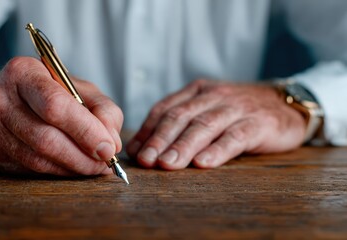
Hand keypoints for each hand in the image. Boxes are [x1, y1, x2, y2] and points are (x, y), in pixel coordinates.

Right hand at [0, 57, 122, 175]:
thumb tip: (112, 143)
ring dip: (73, 168)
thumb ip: (103, 109)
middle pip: (46, 138)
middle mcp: (1, 99)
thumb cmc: (47, 92)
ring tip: (95, 166)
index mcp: (23, 72)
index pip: (55, 106)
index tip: (108, 148)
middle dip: (83, 156)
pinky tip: (74, 167)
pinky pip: (32, 169)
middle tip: (106, 162)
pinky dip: (59, 172)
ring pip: (39, 159)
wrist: (3, 102)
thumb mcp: (78, 88)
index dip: (86, 131)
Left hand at [126, 79, 305, 169]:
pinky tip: (204, 163)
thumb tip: (144, 149)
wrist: (286, 104)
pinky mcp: (258, 123)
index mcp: (197, 91)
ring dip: (184, 146)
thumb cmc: (238, 112)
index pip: (166, 109)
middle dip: (160, 139)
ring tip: (168, 164)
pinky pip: (235, 137)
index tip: (135, 151)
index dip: (148, 130)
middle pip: (181, 117)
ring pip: (204, 126)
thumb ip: (181, 124)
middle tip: (146, 160)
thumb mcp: (207, 110)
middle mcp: (214, 96)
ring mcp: (236, 108)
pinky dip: (218, 150)